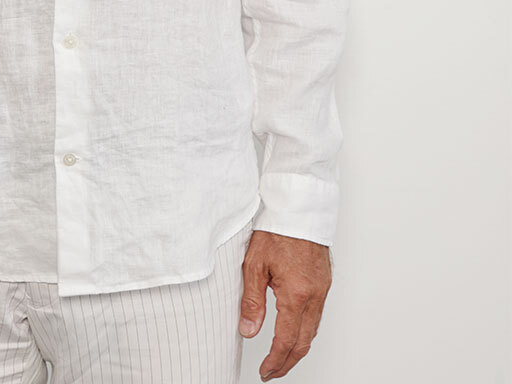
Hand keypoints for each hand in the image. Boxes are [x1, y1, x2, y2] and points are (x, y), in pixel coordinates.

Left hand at [238, 230, 331, 379]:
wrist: (299, 206)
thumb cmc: (277, 228)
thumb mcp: (254, 264)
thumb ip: (251, 301)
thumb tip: (249, 330)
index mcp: (296, 294)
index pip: (286, 340)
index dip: (275, 361)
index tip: (266, 372)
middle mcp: (314, 295)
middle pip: (304, 342)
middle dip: (288, 361)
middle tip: (272, 372)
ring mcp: (322, 288)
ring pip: (313, 330)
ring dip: (298, 348)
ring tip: (281, 356)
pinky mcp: (324, 281)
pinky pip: (317, 315)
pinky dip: (306, 330)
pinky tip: (295, 330)